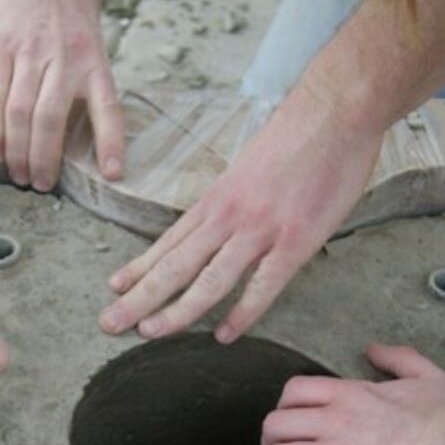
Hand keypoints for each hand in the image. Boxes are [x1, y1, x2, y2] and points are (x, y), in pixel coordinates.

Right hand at [0, 0, 121, 191]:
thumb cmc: (72, 8)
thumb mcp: (93, 43)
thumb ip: (85, 83)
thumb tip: (77, 135)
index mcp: (94, 60)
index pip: (107, 108)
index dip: (110, 143)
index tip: (112, 174)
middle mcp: (63, 58)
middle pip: (49, 122)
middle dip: (43, 161)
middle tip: (39, 185)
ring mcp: (29, 52)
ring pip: (19, 114)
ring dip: (16, 152)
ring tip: (16, 175)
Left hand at [98, 82, 382, 342]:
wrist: (335, 110)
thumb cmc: (298, 135)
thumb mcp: (249, 168)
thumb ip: (233, 201)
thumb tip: (223, 226)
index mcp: (216, 199)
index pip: (169, 242)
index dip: (139, 268)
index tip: (115, 287)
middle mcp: (228, 216)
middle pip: (175, 265)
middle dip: (138, 297)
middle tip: (110, 322)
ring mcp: (260, 230)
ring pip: (209, 279)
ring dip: (177, 310)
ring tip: (149, 332)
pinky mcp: (295, 241)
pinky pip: (263, 285)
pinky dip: (243, 313)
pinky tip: (225, 334)